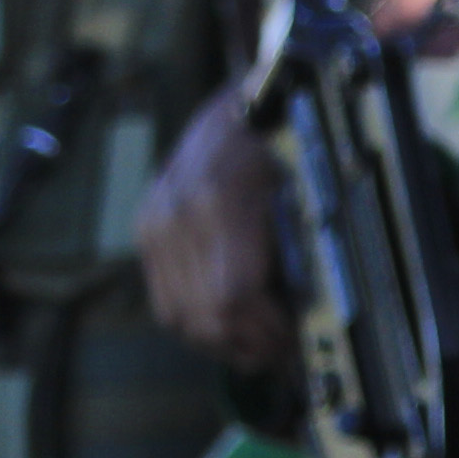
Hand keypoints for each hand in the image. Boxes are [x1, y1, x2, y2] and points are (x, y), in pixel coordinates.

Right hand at [133, 78, 291, 369]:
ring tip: (257, 349)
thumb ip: (303, 246)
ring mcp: (154, 221)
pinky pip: (163, 294)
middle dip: (246, 345)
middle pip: (203, 314)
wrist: (244, 99)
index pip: (234, 298)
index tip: (295, 346)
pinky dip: (195, 320)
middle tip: (282, 358)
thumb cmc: (289, 138)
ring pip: (177, 313)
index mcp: (219, 204)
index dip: (266, 333)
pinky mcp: (146, 226)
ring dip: (219, 341)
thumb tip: (312, 311)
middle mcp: (175, 216)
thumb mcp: (309, 186)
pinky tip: (227, 325)